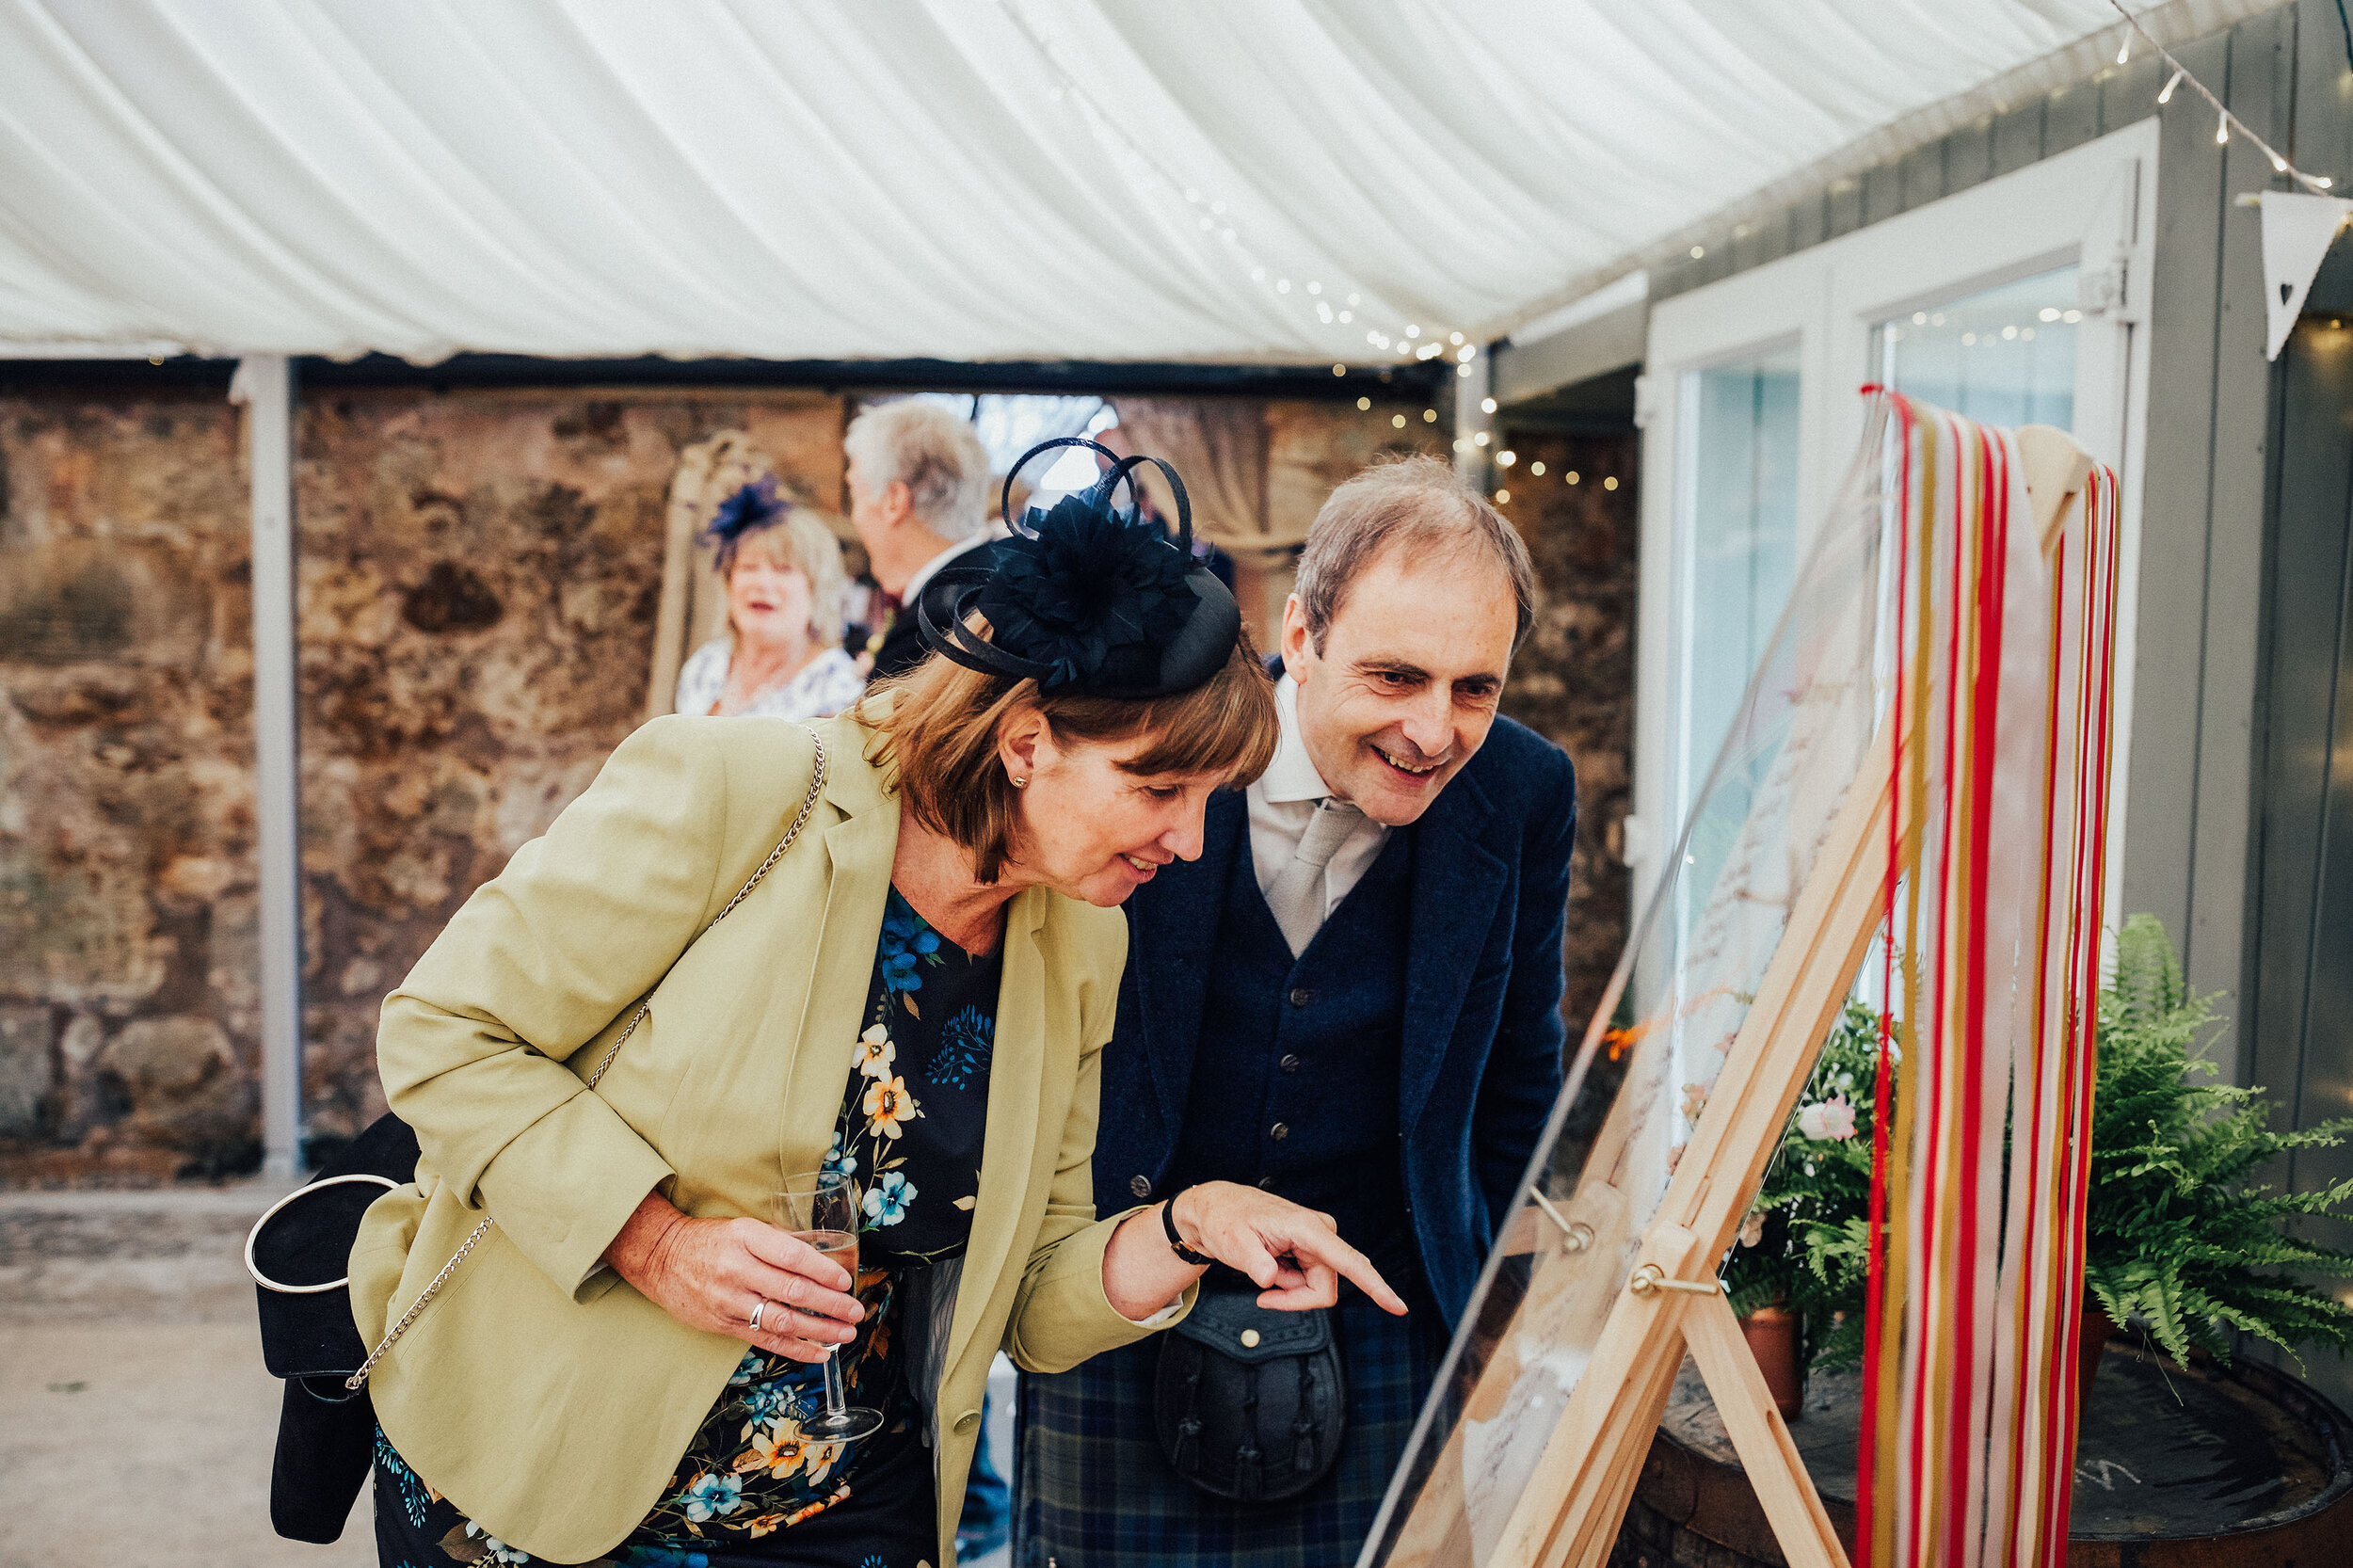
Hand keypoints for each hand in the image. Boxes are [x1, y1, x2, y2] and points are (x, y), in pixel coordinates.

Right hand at [602, 1191, 863, 1363]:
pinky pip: (765, 1340)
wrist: (662, 1257)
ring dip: (819, 1330)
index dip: (822, 1270)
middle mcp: (737, 1270)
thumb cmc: (711, 1240)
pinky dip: (796, 1349)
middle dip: (830, 1304)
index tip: (845, 1281)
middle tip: (856, 1311)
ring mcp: (729, 1300)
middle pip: (791, 1290)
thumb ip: (781, 1241)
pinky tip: (820, 1353)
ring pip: (781, 1320)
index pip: (791, 1256)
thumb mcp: (745, 1227)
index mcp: (746, 1238)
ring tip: (846, 1334)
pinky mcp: (723, 1324)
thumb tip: (825, 1251)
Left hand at [1172, 1181, 1409, 1315]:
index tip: (1398, 1307)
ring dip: (1290, 1292)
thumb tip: (1271, 1279)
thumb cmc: (1226, 1220)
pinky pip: (1311, 1283)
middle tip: (1263, 1297)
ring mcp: (1319, 1243)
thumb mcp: (1233, 1242)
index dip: (1375, 1287)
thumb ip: (1254, 1262)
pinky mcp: (1314, 1250)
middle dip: (1295, 1300)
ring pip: (1318, 1289)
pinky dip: (1289, 1287)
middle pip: (1325, 1289)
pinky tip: (1272, 1268)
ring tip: (1264, 1273)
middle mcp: (1321, 1234)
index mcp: (1307, 1228)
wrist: (1219, 1209)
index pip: (1349, 1261)